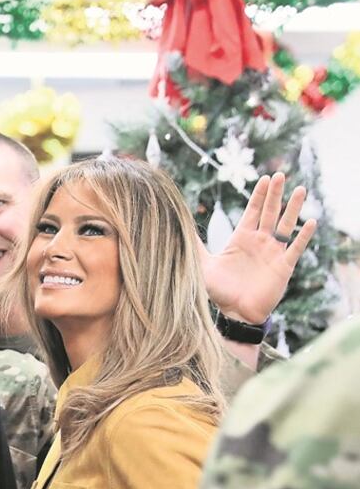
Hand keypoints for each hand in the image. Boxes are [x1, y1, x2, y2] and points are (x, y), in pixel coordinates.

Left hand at [199, 172, 317, 323]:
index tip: (264, 178)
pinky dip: (303, 236)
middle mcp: (259, 242)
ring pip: (285, 225)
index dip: (259, 195)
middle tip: (280, 175)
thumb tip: (177, 227)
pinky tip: (311, 222)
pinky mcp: (283, 267)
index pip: (253, 211)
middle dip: (275, 194)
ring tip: (300, 189)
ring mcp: (273, 253)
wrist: (234, 313)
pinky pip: (295, 248)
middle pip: (269, 213)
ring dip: (293, 208)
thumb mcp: (203, 264)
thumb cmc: (219, 290)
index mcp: (241, 239)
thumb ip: (193, 245)